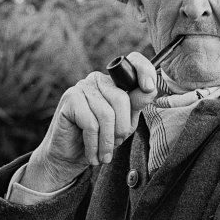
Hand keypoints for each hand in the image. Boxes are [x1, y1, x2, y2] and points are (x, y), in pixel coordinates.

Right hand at [22, 52, 156, 191]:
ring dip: (107, 141)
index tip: (151, 87)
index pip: (133, 63)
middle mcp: (98, 79)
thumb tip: (150, 89)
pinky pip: (91, 124)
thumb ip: (136, 105)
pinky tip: (92, 154)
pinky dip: (94, 144)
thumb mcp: (125, 123)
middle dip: (122, 129)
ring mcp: (82, 86)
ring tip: (104, 155)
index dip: (144, 71)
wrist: (69, 157)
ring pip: (106, 114)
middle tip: (115, 145)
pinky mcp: (69, 99)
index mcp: (114, 82)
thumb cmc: (99, 139)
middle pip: (121, 98)